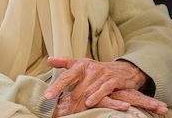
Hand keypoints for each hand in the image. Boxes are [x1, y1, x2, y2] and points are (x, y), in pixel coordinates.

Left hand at [46, 57, 165, 115]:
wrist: (124, 69)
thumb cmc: (98, 69)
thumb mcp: (81, 64)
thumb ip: (65, 63)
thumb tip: (49, 60)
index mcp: (80, 64)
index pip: (66, 77)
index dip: (56, 87)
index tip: (47, 96)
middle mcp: (91, 68)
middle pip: (76, 89)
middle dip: (68, 102)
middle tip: (60, 112)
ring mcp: (103, 74)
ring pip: (88, 91)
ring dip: (80, 104)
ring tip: (72, 112)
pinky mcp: (114, 80)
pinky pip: (104, 89)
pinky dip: (96, 97)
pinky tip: (89, 104)